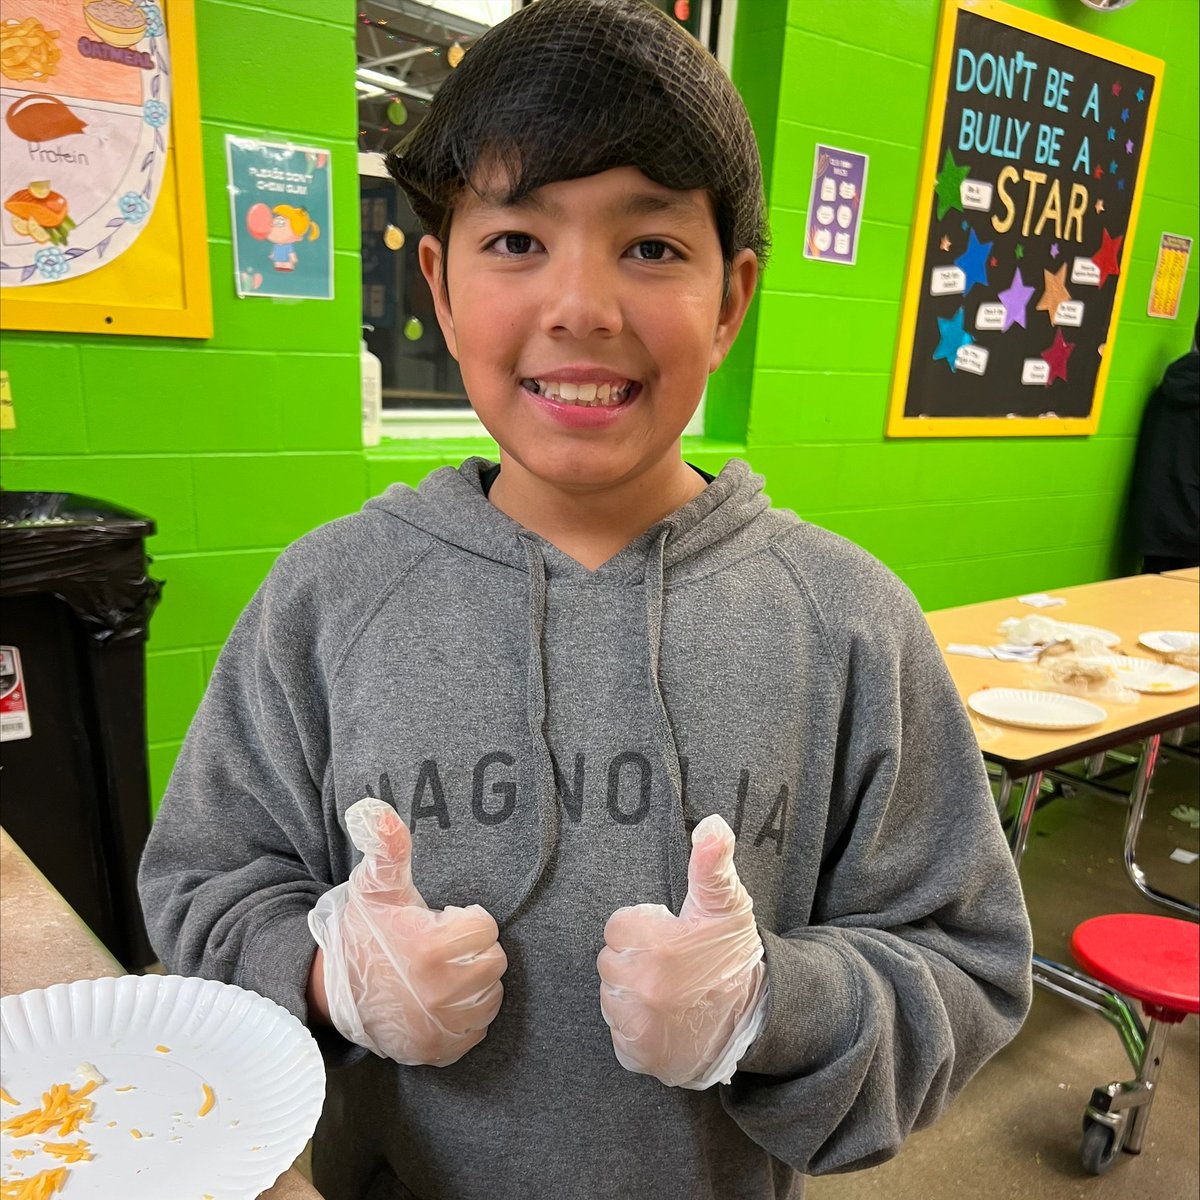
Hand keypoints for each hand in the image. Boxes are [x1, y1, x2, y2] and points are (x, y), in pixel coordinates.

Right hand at [308, 798, 506, 1066]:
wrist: (332, 992)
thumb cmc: (362, 932)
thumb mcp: (374, 886)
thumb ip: (387, 848)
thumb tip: (376, 810)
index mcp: (432, 949)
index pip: (486, 928)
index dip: (464, 921)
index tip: (440, 923)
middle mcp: (441, 994)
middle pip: (493, 962)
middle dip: (472, 950)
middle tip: (440, 948)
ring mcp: (441, 1027)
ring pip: (491, 994)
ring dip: (473, 981)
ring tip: (440, 972)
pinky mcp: (440, 1051)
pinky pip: (479, 1028)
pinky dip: (466, 1014)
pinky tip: (440, 999)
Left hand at [597, 814, 767, 1088]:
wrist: (754, 1019)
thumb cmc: (733, 956)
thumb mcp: (726, 904)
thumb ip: (711, 863)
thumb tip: (711, 824)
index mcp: (658, 946)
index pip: (617, 926)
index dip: (644, 928)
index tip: (669, 937)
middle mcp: (643, 988)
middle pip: (610, 961)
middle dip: (635, 958)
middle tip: (671, 965)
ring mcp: (639, 1026)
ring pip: (611, 996)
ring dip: (632, 992)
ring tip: (669, 992)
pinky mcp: (638, 1055)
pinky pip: (617, 1031)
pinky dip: (635, 1027)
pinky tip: (664, 1019)